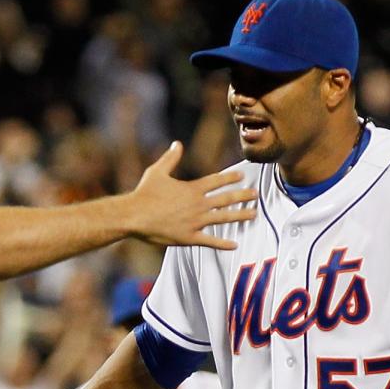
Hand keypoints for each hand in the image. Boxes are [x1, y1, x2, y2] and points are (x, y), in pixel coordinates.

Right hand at [124, 141, 255, 249]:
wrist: (134, 216)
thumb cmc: (144, 193)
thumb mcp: (157, 171)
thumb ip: (171, 158)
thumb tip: (177, 143)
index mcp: (192, 188)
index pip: (217, 181)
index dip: (231, 178)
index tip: (242, 176)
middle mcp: (198, 204)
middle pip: (226, 199)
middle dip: (243, 196)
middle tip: (255, 194)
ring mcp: (195, 222)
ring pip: (223, 218)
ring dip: (240, 216)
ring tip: (253, 214)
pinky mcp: (189, 238)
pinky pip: (210, 241)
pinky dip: (223, 244)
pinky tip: (234, 245)